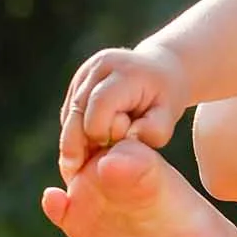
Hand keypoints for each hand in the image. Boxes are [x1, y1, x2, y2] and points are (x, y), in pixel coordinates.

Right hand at [57, 47, 190, 180]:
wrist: (158, 69)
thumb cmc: (164, 97)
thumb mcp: (169, 115)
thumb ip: (153, 131)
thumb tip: (126, 138)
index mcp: (124, 72)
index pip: (99, 106)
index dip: (103, 133)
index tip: (117, 148)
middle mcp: (98, 68)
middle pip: (76, 114)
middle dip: (82, 145)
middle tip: (91, 168)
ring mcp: (83, 74)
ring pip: (68, 118)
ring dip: (78, 141)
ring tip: (99, 153)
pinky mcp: (75, 84)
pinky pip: (68, 117)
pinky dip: (76, 135)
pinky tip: (92, 146)